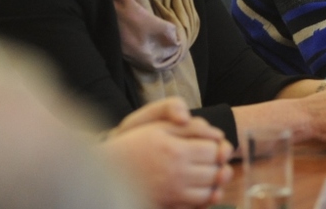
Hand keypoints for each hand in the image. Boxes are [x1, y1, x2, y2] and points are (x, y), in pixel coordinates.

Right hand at [102, 102, 233, 207]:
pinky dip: (205, 199)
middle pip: (215, 172)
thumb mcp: (158, 126)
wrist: (106, 172)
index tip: (215, 145)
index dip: (219, 147)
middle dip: (219, 164)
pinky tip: (200, 189)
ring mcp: (173, 194)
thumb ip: (191, 127)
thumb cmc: (133, 144)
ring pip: (209, 192)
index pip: (214, 151)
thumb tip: (218, 135)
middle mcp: (176, 175)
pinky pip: (196, 206)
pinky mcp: (168, 207)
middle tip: (214, 159)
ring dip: (215, 183)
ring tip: (209, 173)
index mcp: (176, 151)